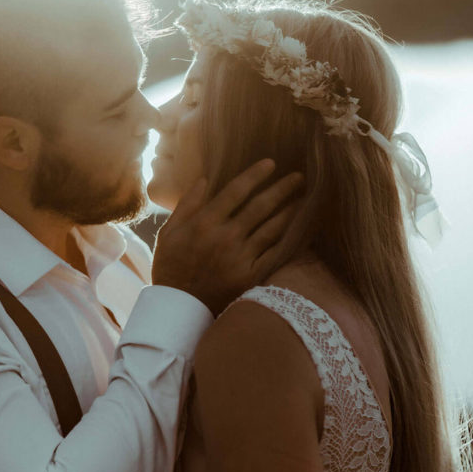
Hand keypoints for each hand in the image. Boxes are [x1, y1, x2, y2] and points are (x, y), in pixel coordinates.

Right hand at [152, 160, 303, 315]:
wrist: (180, 308)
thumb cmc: (171, 268)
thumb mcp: (168, 233)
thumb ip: (187, 205)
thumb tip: (204, 179)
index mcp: (204, 223)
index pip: (235, 191)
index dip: (255, 175)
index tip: (270, 163)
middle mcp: (225, 236)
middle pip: (260, 206)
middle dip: (282, 188)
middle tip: (299, 176)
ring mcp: (240, 256)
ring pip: (271, 227)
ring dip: (289, 210)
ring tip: (303, 198)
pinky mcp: (250, 275)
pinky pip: (274, 252)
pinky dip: (287, 238)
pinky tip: (297, 228)